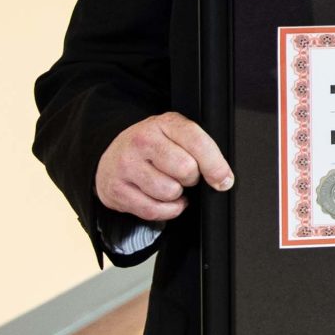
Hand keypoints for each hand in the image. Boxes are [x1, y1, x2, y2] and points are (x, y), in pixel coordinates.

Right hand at [95, 112, 231, 222]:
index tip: (224, 179)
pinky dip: (165, 210)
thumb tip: (223, 178)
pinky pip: (153, 210)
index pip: (198, 142)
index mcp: (164, 124)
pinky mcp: (116, 189)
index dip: (216, 165)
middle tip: (184, 175)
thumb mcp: (175, 136)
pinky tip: (161, 199)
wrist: (110, 158)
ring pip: (169, 192)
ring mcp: (126, 165)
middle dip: (192, 178)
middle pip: (186, 170)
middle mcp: (142, 141)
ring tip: (168, 185)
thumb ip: (199, 148)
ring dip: (176, 195)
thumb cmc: (151, 148)